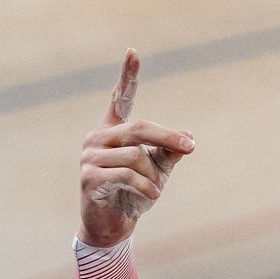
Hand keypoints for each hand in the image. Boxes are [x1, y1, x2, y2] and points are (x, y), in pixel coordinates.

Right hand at [77, 49, 194, 246]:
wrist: (112, 226)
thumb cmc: (135, 194)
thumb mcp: (159, 171)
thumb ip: (170, 152)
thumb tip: (188, 138)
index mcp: (113, 130)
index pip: (121, 99)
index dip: (127, 75)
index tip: (133, 52)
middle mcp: (98, 137)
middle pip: (140, 128)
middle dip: (169, 138)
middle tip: (190, 148)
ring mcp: (89, 156)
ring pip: (136, 156)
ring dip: (154, 177)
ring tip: (155, 191)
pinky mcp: (89, 176)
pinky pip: (126, 175)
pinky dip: (146, 186)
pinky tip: (153, 196)